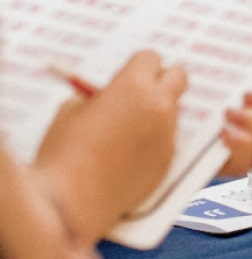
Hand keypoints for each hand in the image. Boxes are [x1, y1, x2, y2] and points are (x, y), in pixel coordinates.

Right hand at [33, 50, 185, 242]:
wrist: (74, 200)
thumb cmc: (65, 154)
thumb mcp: (73, 109)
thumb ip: (100, 95)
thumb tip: (112, 93)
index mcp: (133, 88)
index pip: (152, 58)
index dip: (139, 65)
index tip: (131, 73)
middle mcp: (159, 109)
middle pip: (178, 77)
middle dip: (163, 79)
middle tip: (146, 88)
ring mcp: (169, 137)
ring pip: (175, 111)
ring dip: (159, 112)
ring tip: (130, 127)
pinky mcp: (170, 162)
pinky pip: (170, 140)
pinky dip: (157, 139)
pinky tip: (133, 151)